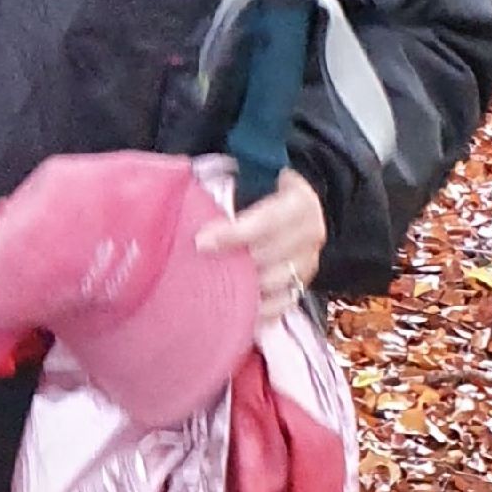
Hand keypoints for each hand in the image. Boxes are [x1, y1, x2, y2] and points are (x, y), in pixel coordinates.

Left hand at [209, 169, 326, 321]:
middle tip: (197, 270)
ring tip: (212, 292)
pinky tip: (234, 314)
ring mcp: (308, 263)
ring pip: (276, 284)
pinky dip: (259, 311)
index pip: (266, 221)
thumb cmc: (266, 190)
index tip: (201, 242)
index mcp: (298, 204)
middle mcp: (310, 235)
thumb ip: (226, 182)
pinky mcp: (302, 285)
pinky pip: (282, 304)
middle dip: (233, 265)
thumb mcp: (256, 177)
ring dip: (244, 289)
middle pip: (270, 257)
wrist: (299, 206)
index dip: (234, 234)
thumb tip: (181, 185)